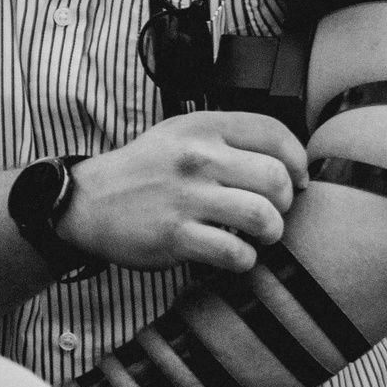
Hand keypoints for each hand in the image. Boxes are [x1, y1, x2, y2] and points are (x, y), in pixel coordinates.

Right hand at [57, 111, 307, 273]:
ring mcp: (186, 197)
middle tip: (272, 212)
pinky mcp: (175, 236)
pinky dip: (243, 259)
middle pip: (276, 178)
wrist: (88, 202)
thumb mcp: (181, 133)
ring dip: (270, 233)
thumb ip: (228, 138)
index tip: (296, 179)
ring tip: (258, 235)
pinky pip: (235, 252)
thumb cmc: (144, 170)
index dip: (298, 161)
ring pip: (263, 217)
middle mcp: (197, 157)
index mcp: (203, 127)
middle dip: (285, 202)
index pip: (274, 134)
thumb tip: (286, 161)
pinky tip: (234, 254)